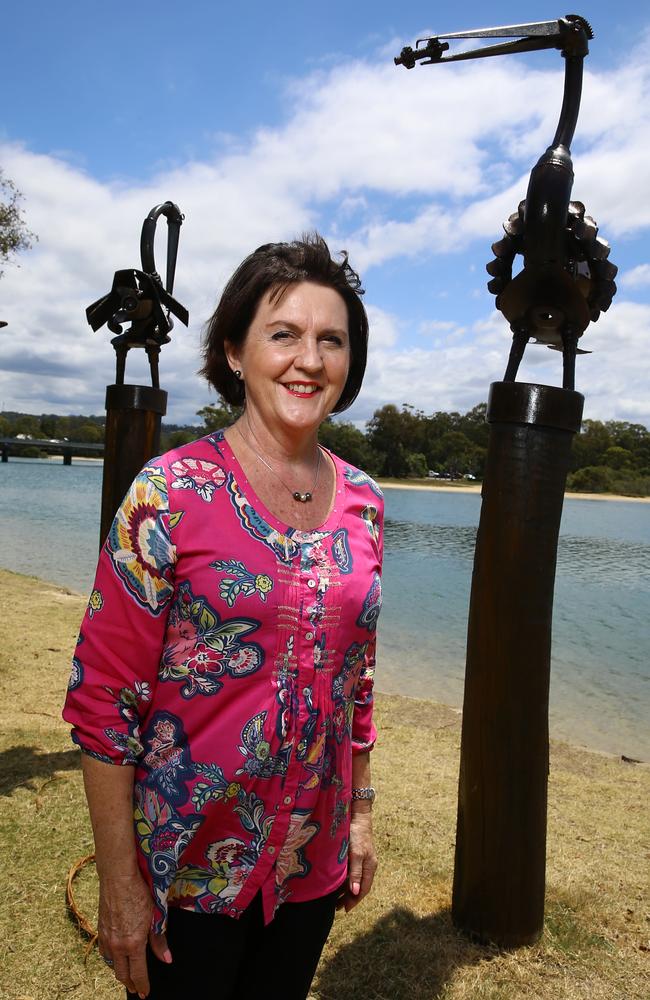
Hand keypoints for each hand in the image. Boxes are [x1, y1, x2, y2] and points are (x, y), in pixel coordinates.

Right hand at [98, 869, 171, 997]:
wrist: (117, 877)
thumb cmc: (139, 893)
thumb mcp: (155, 915)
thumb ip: (159, 939)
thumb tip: (167, 959)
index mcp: (133, 944)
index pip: (138, 974)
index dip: (142, 986)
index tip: (145, 993)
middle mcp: (117, 945)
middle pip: (122, 974)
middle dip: (130, 984)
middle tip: (136, 989)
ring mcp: (107, 939)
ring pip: (112, 964)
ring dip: (120, 972)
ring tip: (127, 975)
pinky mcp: (100, 930)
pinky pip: (105, 952)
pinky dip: (111, 959)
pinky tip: (115, 957)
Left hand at [337, 809, 377, 912]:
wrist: (358, 817)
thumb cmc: (357, 835)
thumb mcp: (356, 854)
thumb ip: (356, 873)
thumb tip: (356, 892)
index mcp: (370, 867)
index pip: (363, 890)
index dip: (354, 900)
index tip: (344, 909)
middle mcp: (367, 866)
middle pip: (359, 887)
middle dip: (349, 898)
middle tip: (336, 907)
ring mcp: (362, 861)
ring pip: (355, 880)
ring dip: (346, 890)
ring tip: (335, 899)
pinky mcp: (356, 855)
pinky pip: (352, 873)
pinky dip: (345, 881)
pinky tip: (337, 883)